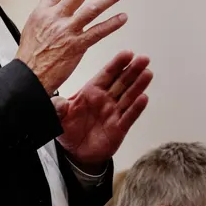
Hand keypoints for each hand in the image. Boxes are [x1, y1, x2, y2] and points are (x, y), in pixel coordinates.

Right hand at [16, 0, 128, 94]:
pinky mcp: (76, 46)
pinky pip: (97, 32)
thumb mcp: (32, 23)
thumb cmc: (30, 53)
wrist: (28, 75)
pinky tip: (122, 17)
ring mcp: (67, 31)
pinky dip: (111, 24)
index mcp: (45, 11)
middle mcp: (56, 17)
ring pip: (91, 9)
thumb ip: (43, 5)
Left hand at [54, 51, 152, 168]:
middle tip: (144, 59)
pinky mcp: (119, 128)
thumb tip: (60, 103)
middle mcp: (105, 100)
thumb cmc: (69, 129)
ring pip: (128, 96)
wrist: (76, 152)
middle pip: (121, 82)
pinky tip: (144, 98)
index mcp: (91, 92)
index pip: (106, 74)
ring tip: (148, 73)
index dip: (117, 64)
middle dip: (132, 70)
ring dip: (139, 85)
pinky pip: (129, 116)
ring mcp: (113, 113)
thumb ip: (58, 108)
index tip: (128, 53)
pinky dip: (136, 108)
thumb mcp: (58, 117)